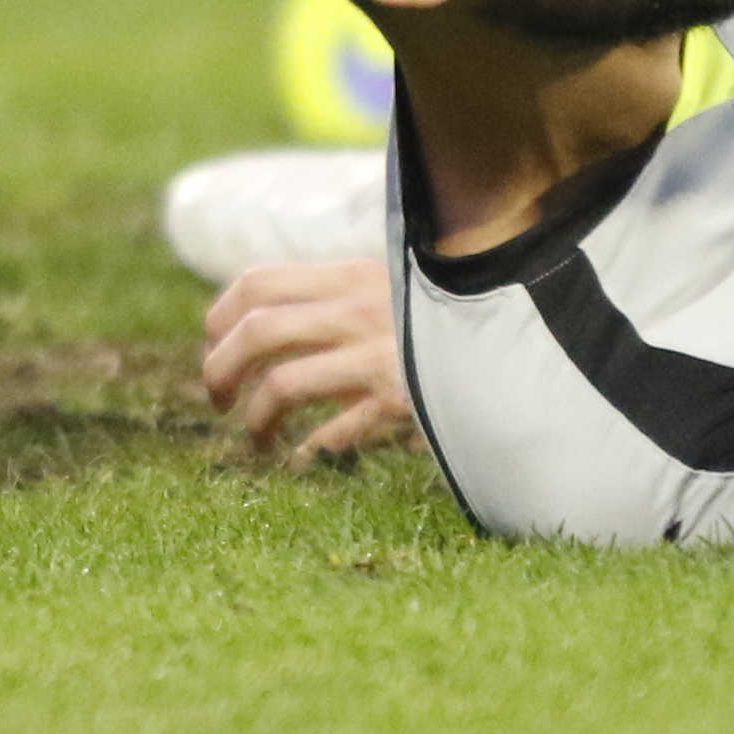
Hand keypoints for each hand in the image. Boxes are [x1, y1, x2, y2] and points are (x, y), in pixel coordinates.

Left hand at [201, 260, 423, 464]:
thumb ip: (339, 296)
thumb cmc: (445, 318)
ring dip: (256, 420)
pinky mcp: (402, 402)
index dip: (219, 318)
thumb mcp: (392, 287)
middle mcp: (360, 311)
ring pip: (283, 386)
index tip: (212, 347)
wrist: (520, 340)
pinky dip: (309, 450)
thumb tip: (264, 319)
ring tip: (256, 439)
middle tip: (217, 399)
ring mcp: (380, 357)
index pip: (256, 283)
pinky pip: (333, 434)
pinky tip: (303, 458)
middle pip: (257, 331)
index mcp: (351, 275)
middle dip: (219, 369)